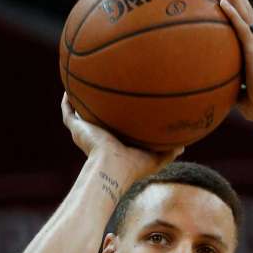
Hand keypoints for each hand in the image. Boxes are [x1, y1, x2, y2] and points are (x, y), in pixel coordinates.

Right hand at [60, 93, 183, 180]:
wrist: (113, 168)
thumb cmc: (134, 167)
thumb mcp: (156, 157)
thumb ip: (169, 150)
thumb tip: (184, 144)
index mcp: (115, 143)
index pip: (115, 128)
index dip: (119, 118)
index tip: (126, 105)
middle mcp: (99, 137)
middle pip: (96, 120)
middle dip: (99, 108)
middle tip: (105, 92)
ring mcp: (86, 132)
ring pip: (79, 115)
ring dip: (80, 102)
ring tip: (82, 84)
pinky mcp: (77, 129)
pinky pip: (68, 111)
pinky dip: (67, 100)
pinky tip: (70, 87)